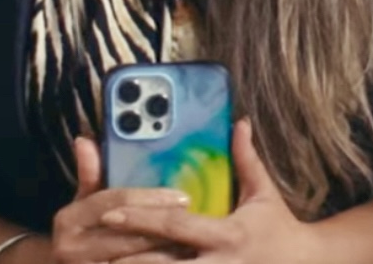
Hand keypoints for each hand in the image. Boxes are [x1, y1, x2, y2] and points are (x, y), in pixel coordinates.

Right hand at [44, 136, 189, 262]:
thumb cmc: (82, 234)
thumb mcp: (83, 204)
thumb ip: (90, 174)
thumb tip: (84, 139)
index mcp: (69, 219)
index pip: (117, 201)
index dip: (151, 198)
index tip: (183, 197)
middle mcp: (70, 247)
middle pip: (129, 233)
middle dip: (165, 227)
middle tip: (196, 220)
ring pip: (136, 260)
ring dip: (167, 252)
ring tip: (193, 241)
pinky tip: (179, 259)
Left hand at [98, 119, 324, 263]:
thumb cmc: (280, 228)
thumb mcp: (263, 193)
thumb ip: (246, 159)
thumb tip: (238, 122)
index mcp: (226, 235)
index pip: (174, 226)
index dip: (140, 219)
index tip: (110, 213)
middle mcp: (217, 263)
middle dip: (124, 261)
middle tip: (92, 254)